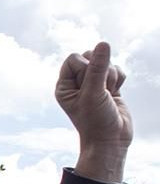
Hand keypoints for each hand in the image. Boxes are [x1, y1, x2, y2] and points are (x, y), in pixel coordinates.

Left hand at [56, 41, 131, 182]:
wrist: (111, 140)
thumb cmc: (96, 121)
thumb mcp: (94, 93)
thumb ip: (98, 68)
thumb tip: (103, 43)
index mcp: (64, 86)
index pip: (73, 58)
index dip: (84, 66)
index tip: (88, 84)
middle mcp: (77, 84)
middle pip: (90, 57)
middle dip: (100, 70)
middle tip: (100, 90)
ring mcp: (94, 84)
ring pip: (106, 62)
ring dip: (111, 75)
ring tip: (108, 93)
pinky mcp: (109, 86)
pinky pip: (117, 69)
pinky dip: (119, 79)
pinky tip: (116, 92)